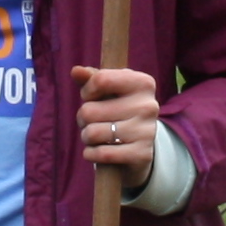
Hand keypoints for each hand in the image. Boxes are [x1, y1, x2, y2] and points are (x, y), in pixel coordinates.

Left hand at [71, 64, 163, 194]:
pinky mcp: (142, 154)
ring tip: (98, 136)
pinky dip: (92, 154)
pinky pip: (101, 154)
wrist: (138, 145)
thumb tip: (76, 71)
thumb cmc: (118, 110)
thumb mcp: (107, 90)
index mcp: (143, 83)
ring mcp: (147, 131)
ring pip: (93, 133)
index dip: (87, 91)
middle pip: (89, 110)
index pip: (100, 80)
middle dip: (83, 118)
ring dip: (87, 137)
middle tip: (95, 121)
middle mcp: (148, 105)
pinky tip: (99, 150)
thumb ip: (91, 77)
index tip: (91, 96)